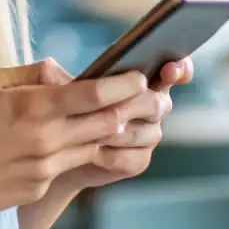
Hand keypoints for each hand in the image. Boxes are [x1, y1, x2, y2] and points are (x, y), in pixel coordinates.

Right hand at [0, 61, 147, 221]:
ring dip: (118, 131)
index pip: (94, 94)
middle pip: (108, 122)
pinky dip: (81, 151)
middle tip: (158, 97)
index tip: (140, 76)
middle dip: (138, 108)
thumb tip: (64, 73)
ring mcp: (45, 167)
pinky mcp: (40, 186)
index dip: (124, 85)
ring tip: (137, 118)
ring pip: (96, 146)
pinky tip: (87, 141)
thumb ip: (32, 74)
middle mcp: (46, 139)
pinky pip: (70, 165)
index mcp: (33, 107)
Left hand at [60, 57, 193, 190]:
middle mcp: (150, 105)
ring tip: (95, 133)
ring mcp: (147, 134)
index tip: (168, 68)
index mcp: (139, 78)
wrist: (52, 153)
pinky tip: (95, 153)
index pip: (173, 69)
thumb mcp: (51, 87)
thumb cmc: (56, 110)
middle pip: (159, 103)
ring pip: (148, 132)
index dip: (178, 68)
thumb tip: (51, 72)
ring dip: (121, 132)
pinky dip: (115, 155)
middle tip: (114, 108)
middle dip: (136, 104)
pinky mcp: (138, 159)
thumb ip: (53, 76)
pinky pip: (136, 158)